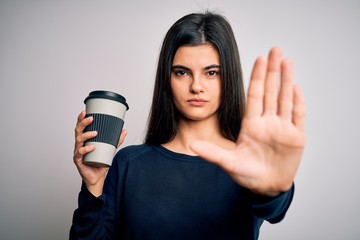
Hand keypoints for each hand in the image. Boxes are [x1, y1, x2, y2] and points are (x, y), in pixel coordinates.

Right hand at [73, 111, 126, 196]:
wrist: (97, 178)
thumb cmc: (100, 163)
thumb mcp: (110, 150)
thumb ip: (116, 141)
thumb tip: (125, 130)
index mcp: (85, 140)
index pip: (81, 127)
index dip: (81, 119)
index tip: (85, 111)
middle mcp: (79, 144)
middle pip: (77, 131)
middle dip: (83, 123)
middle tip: (91, 118)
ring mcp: (78, 152)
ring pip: (78, 140)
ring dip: (86, 135)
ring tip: (95, 133)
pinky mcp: (78, 160)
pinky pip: (80, 153)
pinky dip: (86, 149)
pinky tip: (92, 147)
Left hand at [190, 47, 305, 195]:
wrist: (266, 188)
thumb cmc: (247, 175)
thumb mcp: (228, 163)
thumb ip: (212, 153)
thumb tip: (191, 145)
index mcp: (251, 125)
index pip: (255, 95)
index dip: (257, 77)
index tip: (258, 58)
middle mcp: (267, 122)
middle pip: (270, 91)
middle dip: (273, 70)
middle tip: (275, 49)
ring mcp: (282, 128)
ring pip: (284, 99)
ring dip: (286, 80)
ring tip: (286, 61)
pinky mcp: (295, 137)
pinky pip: (298, 116)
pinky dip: (298, 102)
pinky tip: (296, 87)